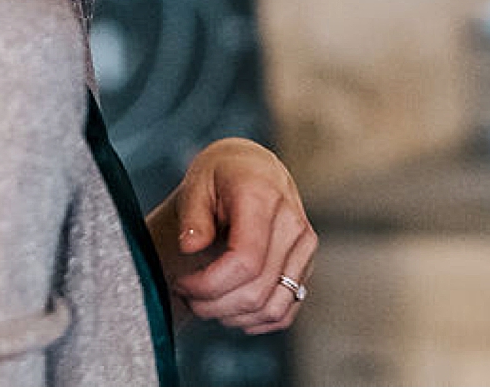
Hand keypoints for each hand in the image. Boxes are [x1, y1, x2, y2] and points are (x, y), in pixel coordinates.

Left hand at [148, 137, 316, 334]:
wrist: (254, 168)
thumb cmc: (222, 175)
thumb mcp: (197, 183)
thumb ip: (193, 216)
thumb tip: (191, 247)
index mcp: (264, 197)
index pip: (245, 261)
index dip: (209, 284)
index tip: (182, 282)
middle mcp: (293, 223)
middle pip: (257, 291)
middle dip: (213, 305)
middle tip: (188, 294)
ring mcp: (304, 246)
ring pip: (272, 307)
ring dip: (233, 316)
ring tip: (207, 301)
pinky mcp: (306, 264)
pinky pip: (285, 310)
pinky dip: (255, 321)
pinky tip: (230, 308)